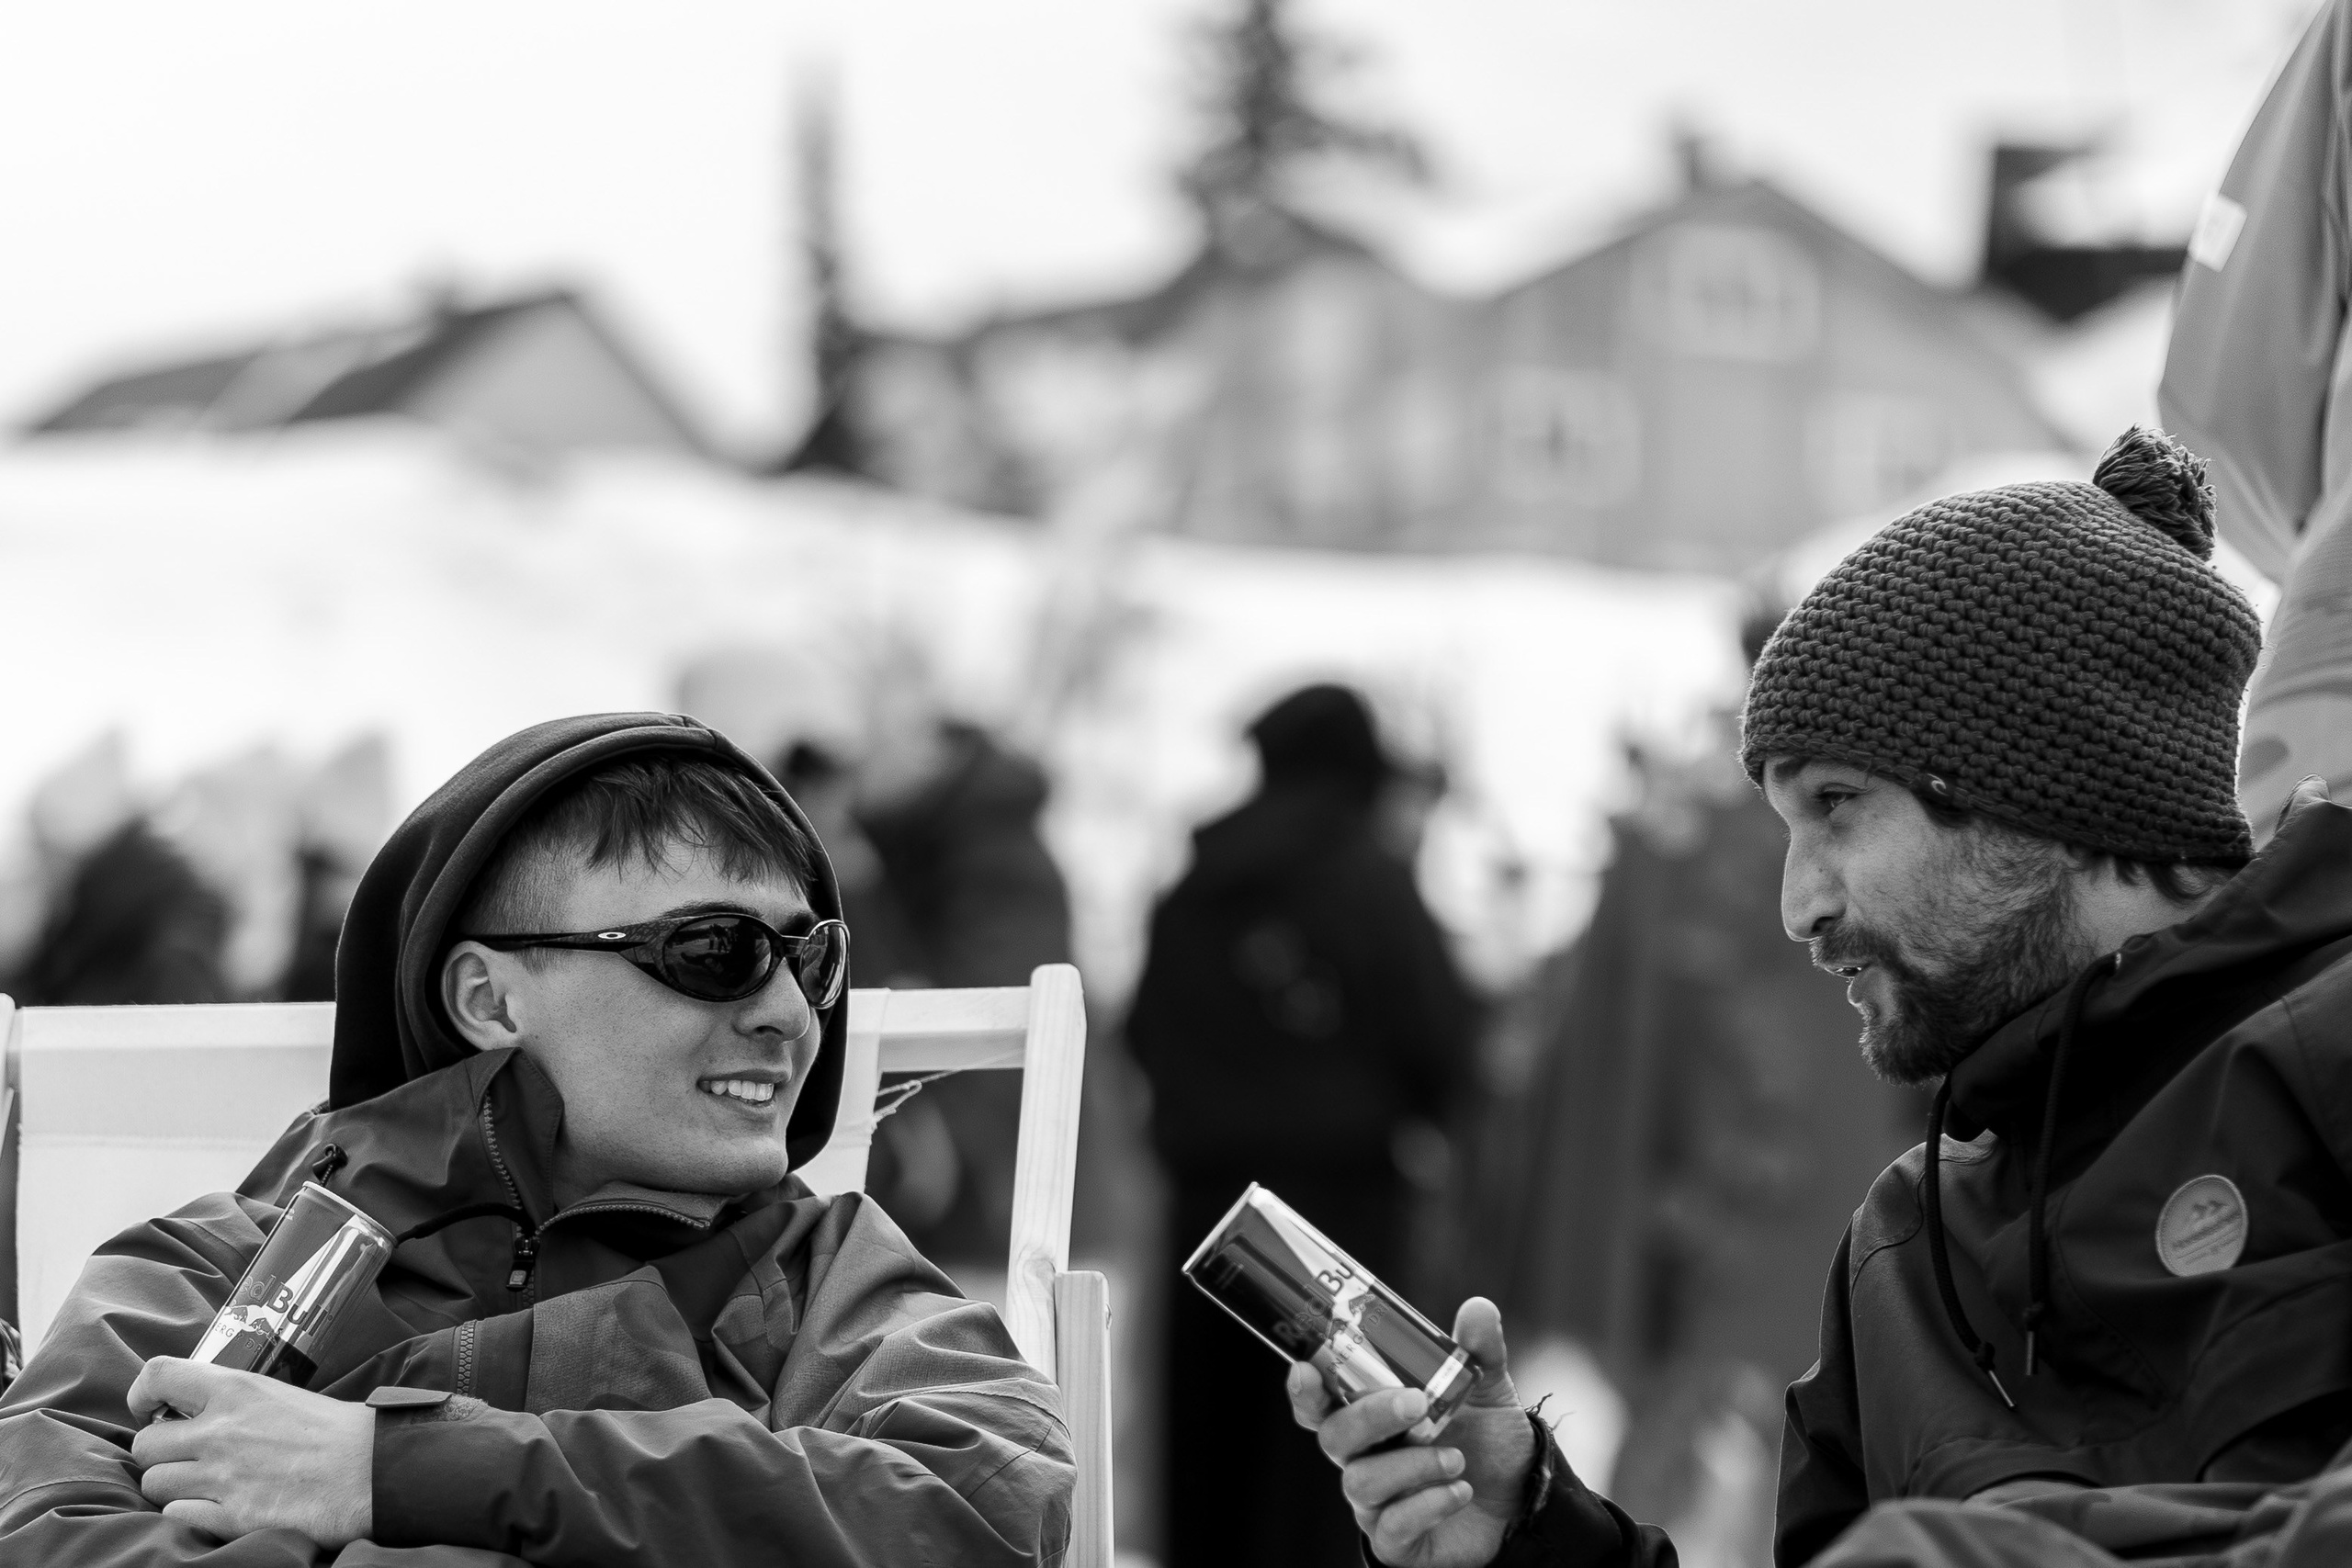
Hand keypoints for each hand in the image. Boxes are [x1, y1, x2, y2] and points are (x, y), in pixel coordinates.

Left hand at [128, 1357, 374, 1546]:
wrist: (374, 1471)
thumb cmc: (337, 1432)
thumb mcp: (282, 1395)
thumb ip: (235, 1401)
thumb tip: (200, 1410)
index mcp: (236, 1390)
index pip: (158, 1375)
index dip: (143, 1394)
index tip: (152, 1409)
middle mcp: (220, 1431)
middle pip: (144, 1444)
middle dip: (160, 1453)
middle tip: (188, 1456)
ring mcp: (222, 1477)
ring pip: (153, 1484)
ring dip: (173, 1487)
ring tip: (205, 1484)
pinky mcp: (230, 1518)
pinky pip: (175, 1516)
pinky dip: (188, 1514)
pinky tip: (218, 1507)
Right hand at [1288, 1297, 1535, 1567]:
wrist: (1524, 1503)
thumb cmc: (1490, 1443)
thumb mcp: (1487, 1391)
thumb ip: (1478, 1351)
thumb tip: (1477, 1307)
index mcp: (1372, 1416)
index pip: (1320, 1404)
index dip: (1304, 1390)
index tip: (1306, 1369)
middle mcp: (1365, 1458)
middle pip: (1334, 1437)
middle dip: (1369, 1416)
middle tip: (1415, 1404)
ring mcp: (1377, 1503)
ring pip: (1361, 1481)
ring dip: (1410, 1465)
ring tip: (1456, 1459)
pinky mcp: (1397, 1541)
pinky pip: (1391, 1526)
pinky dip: (1426, 1504)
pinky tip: (1459, 1491)